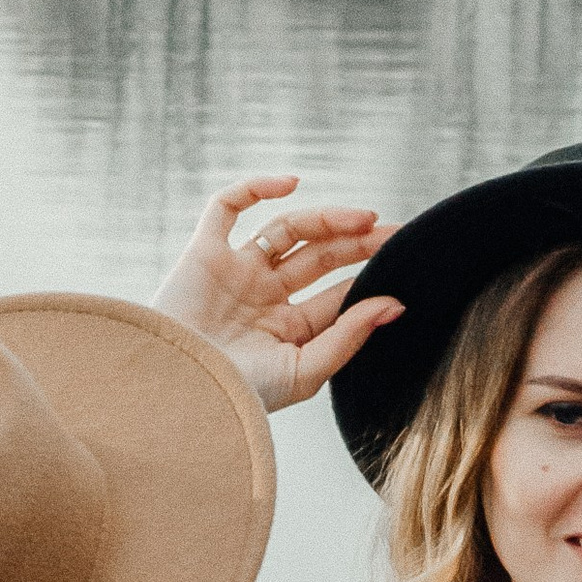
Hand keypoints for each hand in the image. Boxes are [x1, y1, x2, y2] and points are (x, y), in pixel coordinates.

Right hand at [152, 177, 403, 414]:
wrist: (176, 393)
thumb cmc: (237, 397)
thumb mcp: (304, 371)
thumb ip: (349, 336)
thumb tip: (396, 304)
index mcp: (288, 331)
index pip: (337, 295)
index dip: (369, 277)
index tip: (405, 264)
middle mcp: (263, 298)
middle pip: (319, 257)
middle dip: (357, 243)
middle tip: (394, 232)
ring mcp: (235, 272)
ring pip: (287, 229)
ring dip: (326, 218)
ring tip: (364, 218)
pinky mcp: (204, 253)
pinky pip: (227, 207)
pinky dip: (255, 188)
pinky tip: (291, 184)